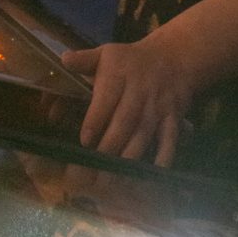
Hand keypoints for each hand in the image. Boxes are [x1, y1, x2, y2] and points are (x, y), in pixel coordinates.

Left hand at [62, 36, 194, 166]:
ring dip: (127, 160)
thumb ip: (84, 59)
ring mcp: (158, 108)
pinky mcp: (173, 119)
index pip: (107, 98)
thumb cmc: (132, 60)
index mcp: (119, 75)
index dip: (96, 120)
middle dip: (107, 150)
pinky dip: (161, 159)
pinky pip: (169, 141)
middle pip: (124, 123)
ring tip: (110, 183)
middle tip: (90, 174)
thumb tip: (63, 60)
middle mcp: (139, 92)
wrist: (175, 56)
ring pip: (142, 136)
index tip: (84, 142)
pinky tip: (148, 176)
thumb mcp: (107, 53)